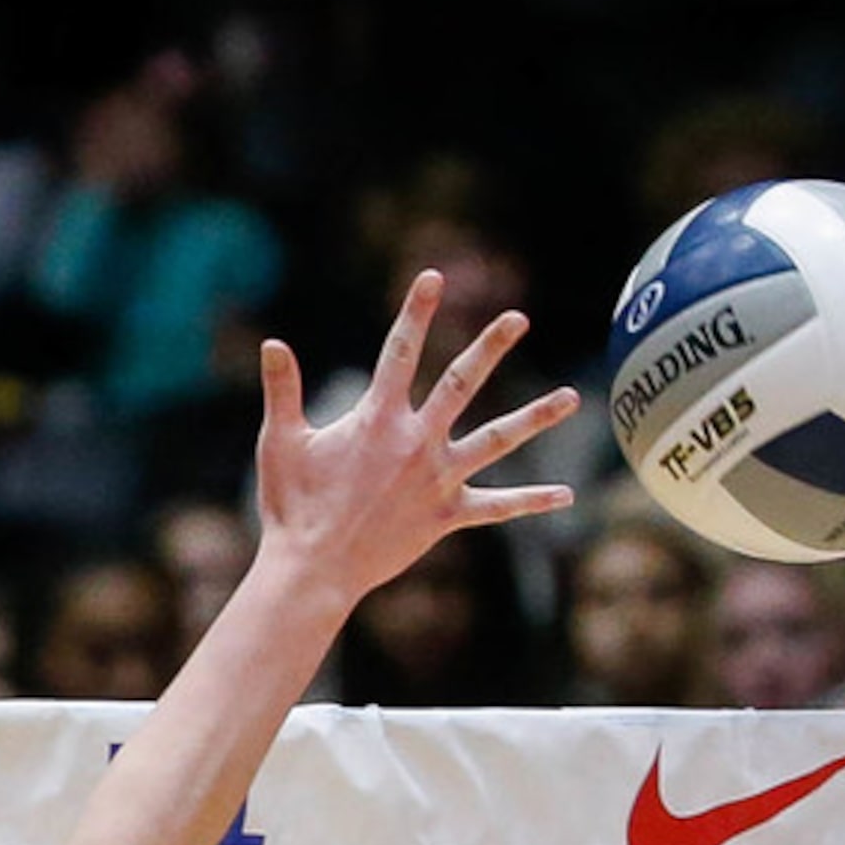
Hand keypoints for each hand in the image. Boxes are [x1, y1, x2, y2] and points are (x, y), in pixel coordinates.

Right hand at [249, 268, 577, 604]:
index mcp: (377, 418)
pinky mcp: (447, 516)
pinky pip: (497, 507)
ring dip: (535, 417)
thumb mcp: (281, 441)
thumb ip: (283, 390)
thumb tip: (272, 343)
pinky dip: (530, 501)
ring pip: (497, 440)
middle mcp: (416, 442)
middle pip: (461, 383)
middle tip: (518, 318)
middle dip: (491, 347)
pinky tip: (566, 495)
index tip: (433, 277)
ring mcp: (437, 479)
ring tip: (572, 397)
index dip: (416, 312)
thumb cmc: (293, 505)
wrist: (315, 568)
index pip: (401, 351)